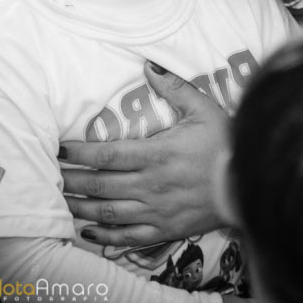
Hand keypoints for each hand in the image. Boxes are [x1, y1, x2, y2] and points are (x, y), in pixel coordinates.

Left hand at [60, 61, 229, 246]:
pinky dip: (104, 236)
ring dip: (80, 207)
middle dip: (71, 180)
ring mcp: (157, 210)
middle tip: (51, 175)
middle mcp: (152, 185)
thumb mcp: (204, 109)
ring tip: (60, 201)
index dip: (79, 152)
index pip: (107, 155)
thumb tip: (148, 66)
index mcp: (157, 154)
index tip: (61, 149)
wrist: (251, 182)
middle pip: (100, 185)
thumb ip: (174, 88)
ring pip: (107, 212)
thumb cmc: (226, 143)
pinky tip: (87, 230)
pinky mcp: (165, 229)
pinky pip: (128, 237)